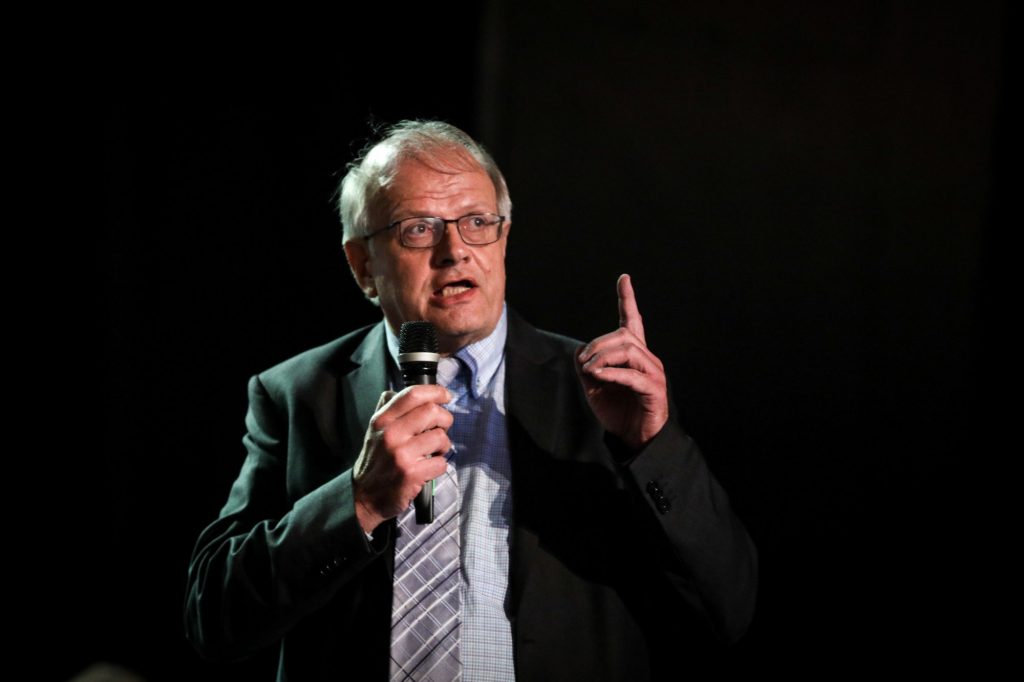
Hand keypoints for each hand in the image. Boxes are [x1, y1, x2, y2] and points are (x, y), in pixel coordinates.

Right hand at [352, 384, 452, 532]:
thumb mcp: (374, 431)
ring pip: (441, 437)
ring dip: (443, 446)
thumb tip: (398, 391)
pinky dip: (439, 466)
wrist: (364, 497)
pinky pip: (441, 463)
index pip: (412, 395)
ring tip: (433, 452)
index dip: (435, 392)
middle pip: (432, 412)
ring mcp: (401, 454)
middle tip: (440, 429)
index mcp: (382, 420)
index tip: (445, 396)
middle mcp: (391, 434)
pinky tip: (428, 469)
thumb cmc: (375, 462)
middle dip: (445, 420)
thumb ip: (387, 410)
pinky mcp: (411, 474)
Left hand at [576, 274, 668, 452]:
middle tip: (584, 362)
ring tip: (590, 371)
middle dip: (598, 344)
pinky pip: (631, 374)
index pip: (632, 320)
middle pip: (623, 335)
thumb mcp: (594, 386)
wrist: (635, 439)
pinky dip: (611, 373)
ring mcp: (653, 373)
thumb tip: (581, 352)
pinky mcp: (654, 390)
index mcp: (634, 355)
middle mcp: (647, 359)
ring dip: (603, 357)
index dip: (627, 299)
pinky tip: (598, 377)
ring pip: (628, 349)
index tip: (624, 278)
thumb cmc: (617, 411)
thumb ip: (588, 366)